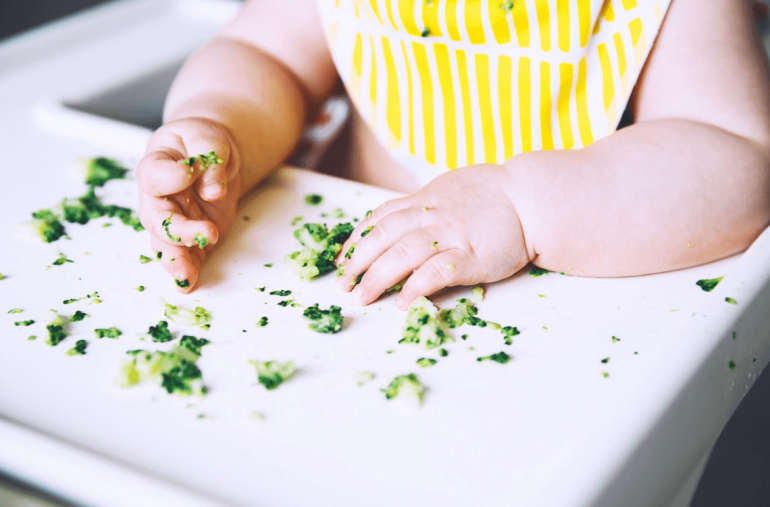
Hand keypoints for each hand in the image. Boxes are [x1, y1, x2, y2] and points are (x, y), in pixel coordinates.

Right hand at [137, 118, 241, 292]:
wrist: (211, 155)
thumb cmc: (202, 141)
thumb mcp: (208, 136)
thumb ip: (209, 157)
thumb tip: (212, 188)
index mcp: (156, 166)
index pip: (154, 175)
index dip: (170, 177)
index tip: (189, 173)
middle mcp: (158, 197)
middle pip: (156, 218)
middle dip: (178, 231)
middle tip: (206, 233)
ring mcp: (173, 219)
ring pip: (165, 244)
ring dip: (176, 261)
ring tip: (186, 276)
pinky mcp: (192, 236)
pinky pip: (186, 255)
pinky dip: (188, 270)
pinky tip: (190, 283)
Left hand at [335, 164, 531, 308]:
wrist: (531, 198)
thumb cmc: (492, 196)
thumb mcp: (448, 190)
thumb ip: (422, 206)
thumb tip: (394, 224)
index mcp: (423, 200)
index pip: (379, 219)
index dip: (356, 241)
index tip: (342, 261)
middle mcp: (431, 216)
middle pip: (383, 237)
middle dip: (358, 262)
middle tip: (344, 285)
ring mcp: (451, 235)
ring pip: (403, 254)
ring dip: (378, 277)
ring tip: (363, 297)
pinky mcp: (472, 256)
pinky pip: (437, 272)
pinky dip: (416, 287)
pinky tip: (403, 303)